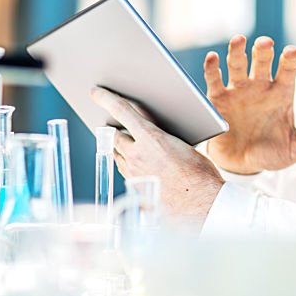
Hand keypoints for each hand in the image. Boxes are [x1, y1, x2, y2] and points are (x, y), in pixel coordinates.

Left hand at [91, 87, 223, 228]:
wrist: (200, 204)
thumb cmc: (199, 174)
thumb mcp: (183, 145)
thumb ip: (161, 135)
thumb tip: (151, 131)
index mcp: (150, 139)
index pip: (122, 112)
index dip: (106, 98)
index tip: (96, 92)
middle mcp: (136, 155)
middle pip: (114, 136)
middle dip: (115, 128)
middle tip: (117, 123)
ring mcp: (133, 174)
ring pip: (117, 155)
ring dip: (121, 147)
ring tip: (128, 143)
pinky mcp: (134, 189)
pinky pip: (124, 171)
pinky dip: (128, 164)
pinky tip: (138, 164)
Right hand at [202, 35, 295, 174]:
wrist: (243, 165)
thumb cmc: (272, 153)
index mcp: (281, 93)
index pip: (288, 70)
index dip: (290, 60)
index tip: (292, 52)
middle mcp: (260, 86)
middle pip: (262, 61)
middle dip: (263, 50)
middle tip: (265, 43)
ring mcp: (239, 90)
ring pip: (237, 65)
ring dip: (237, 51)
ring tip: (239, 40)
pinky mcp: (218, 99)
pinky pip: (214, 80)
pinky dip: (212, 68)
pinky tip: (212, 58)